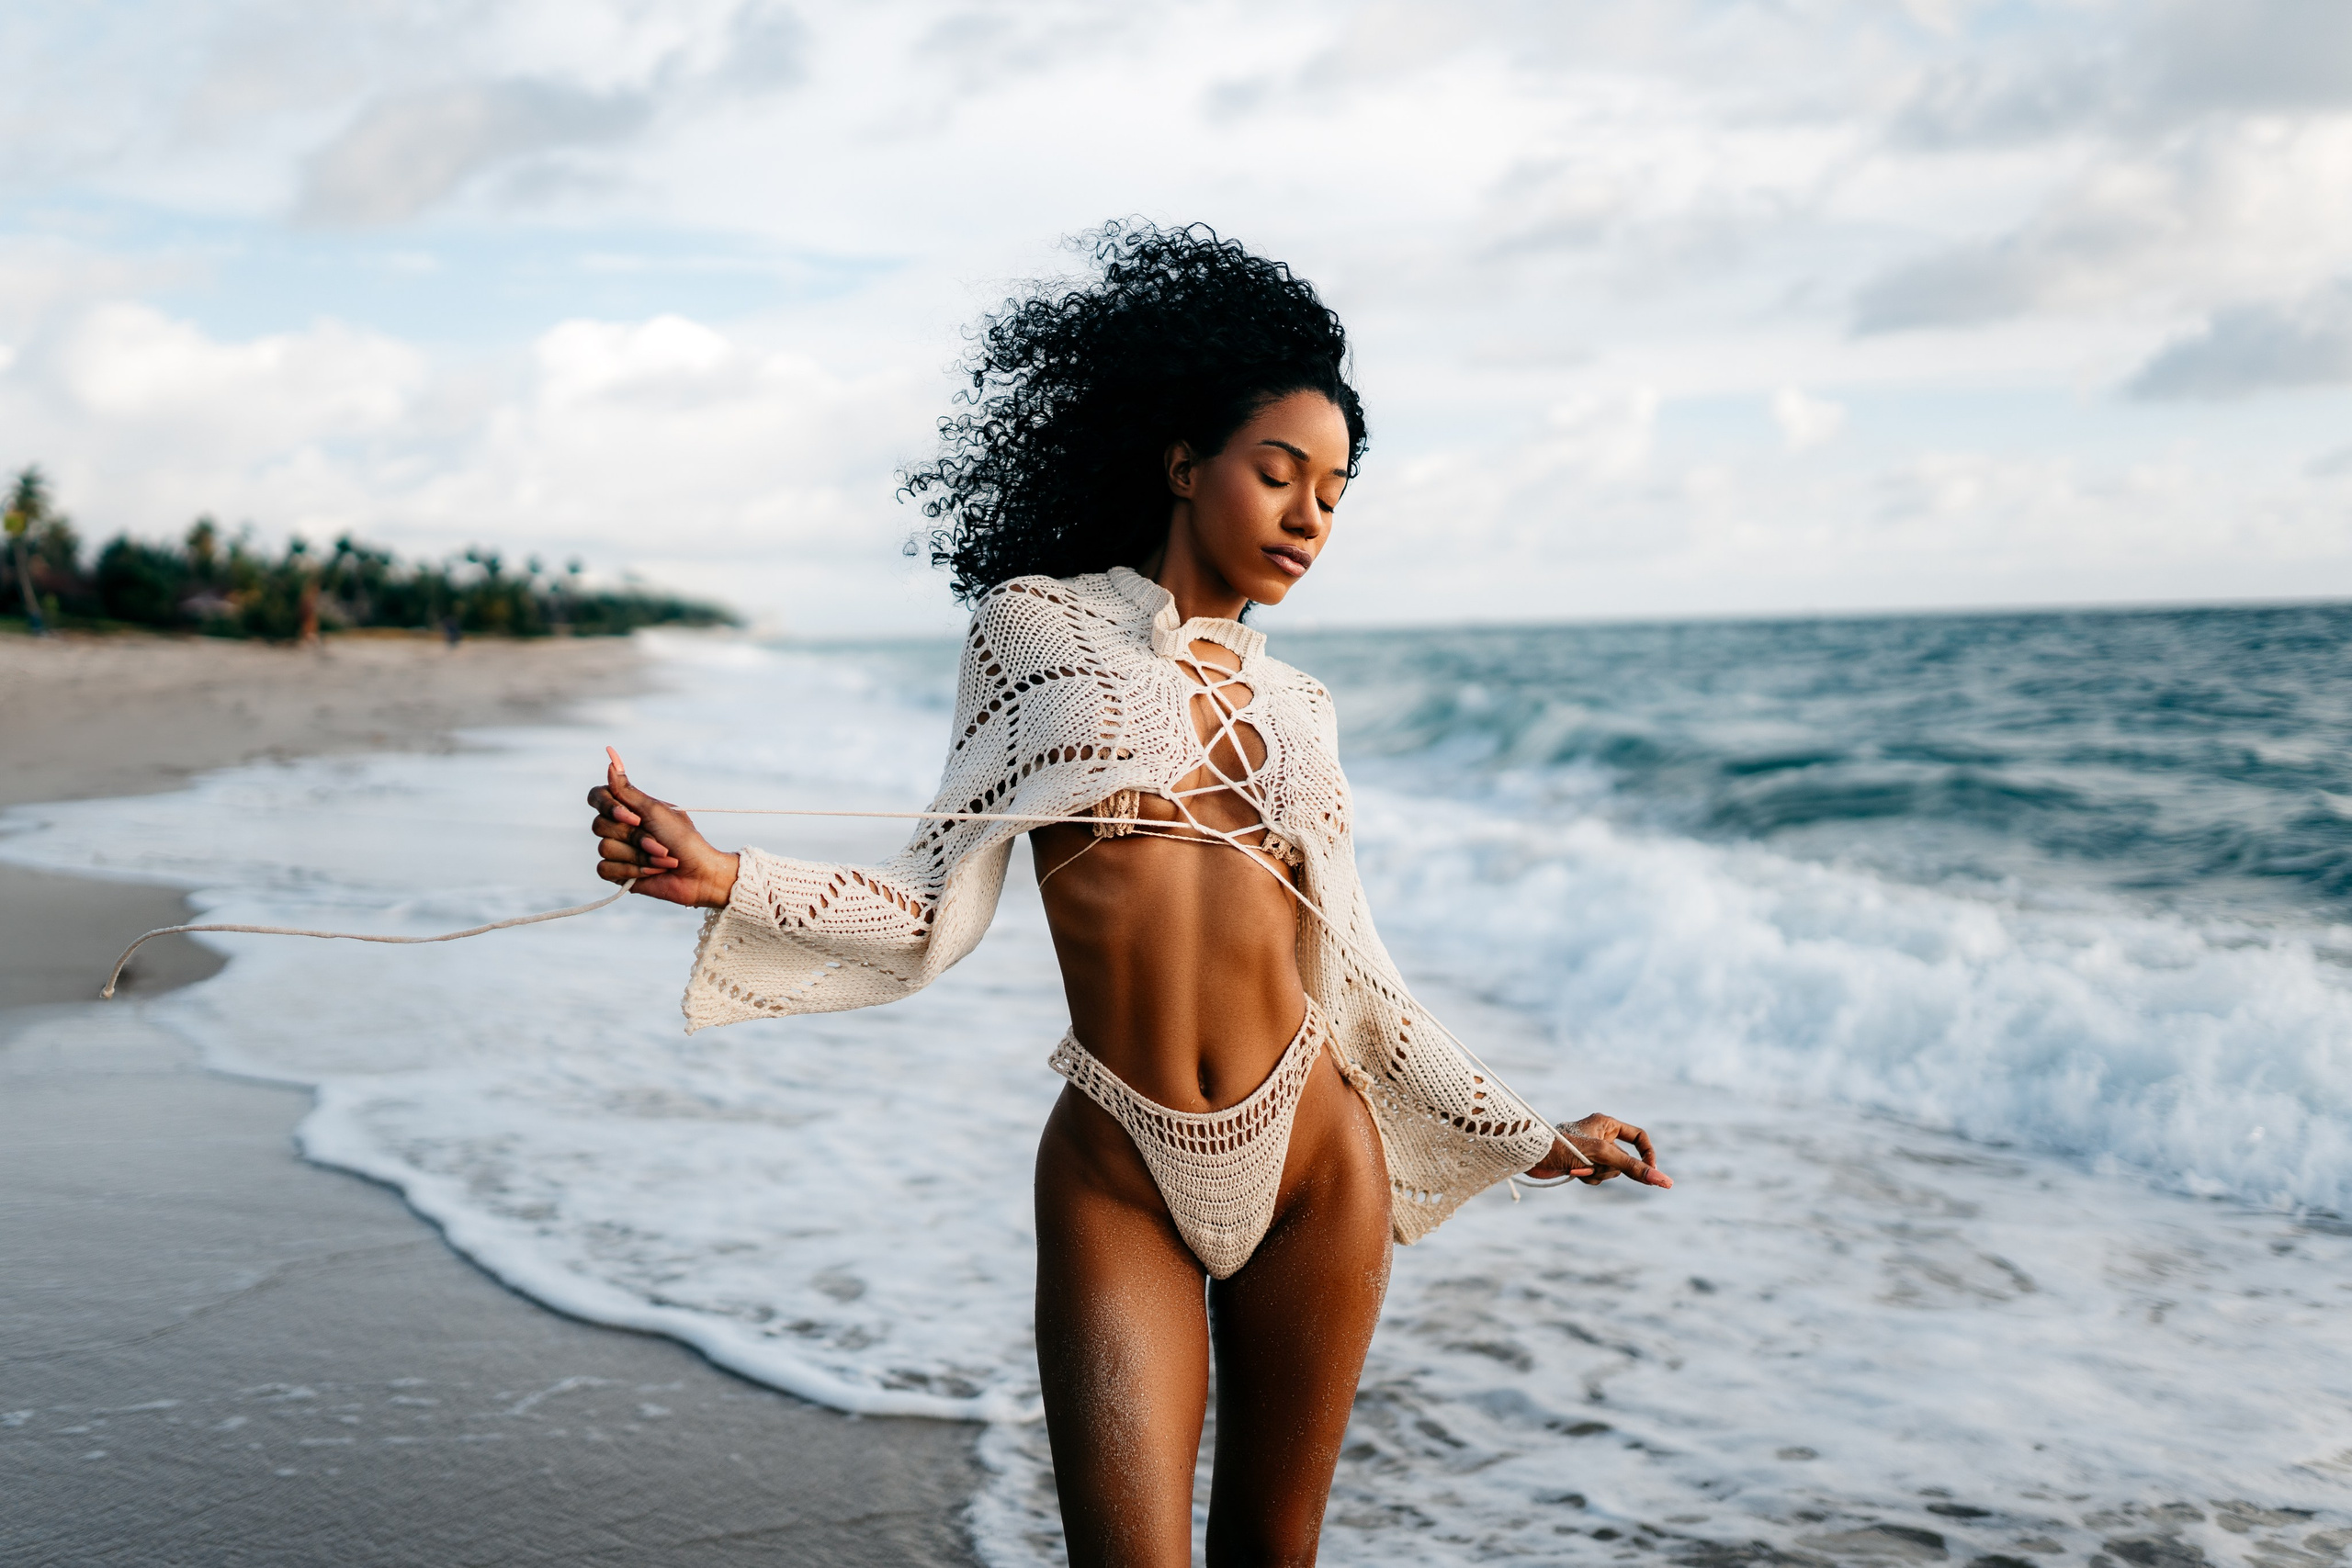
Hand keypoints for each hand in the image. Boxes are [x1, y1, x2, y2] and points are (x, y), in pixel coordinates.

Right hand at [588, 747, 739, 907]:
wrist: (699, 872)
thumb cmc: (683, 838)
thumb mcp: (656, 810)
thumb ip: (627, 790)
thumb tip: (611, 759)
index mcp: (628, 808)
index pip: (597, 797)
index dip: (609, 806)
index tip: (634, 817)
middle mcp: (618, 827)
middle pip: (600, 825)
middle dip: (635, 836)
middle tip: (660, 842)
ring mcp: (616, 850)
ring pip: (605, 848)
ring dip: (640, 855)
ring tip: (663, 858)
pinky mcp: (617, 873)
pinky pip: (605, 869)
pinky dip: (633, 870)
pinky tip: (652, 871)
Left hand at [1527, 1113, 1671, 1188]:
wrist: (1531, 1154)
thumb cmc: (1564, 1147)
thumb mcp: (1602, 1155)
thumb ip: (1632, 1167)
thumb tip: (1662, 1180)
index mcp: (1607, 1123)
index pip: (1638, 1137)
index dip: (1647, 1155)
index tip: (1650, 1173)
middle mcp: (1601, 1134)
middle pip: (1624, 1158)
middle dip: (1612, 1167)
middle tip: (1596, 1165)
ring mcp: (1591, 1150)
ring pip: (1611, 1169)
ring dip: (1598, 1173)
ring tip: (1579, 1167)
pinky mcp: (1581, 1162)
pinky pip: (1596, 1175)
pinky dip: (1589, 1177)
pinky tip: (1574, 1173)